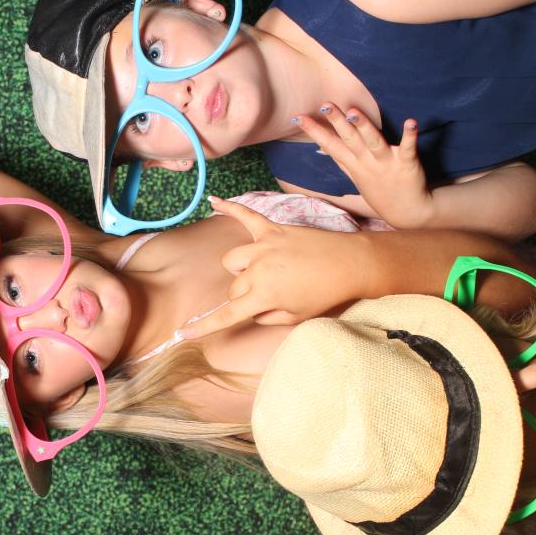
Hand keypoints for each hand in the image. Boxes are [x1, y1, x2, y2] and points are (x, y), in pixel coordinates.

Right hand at [180, 197, 365, 339]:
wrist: (351, 263)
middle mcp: (258, 270)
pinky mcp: (273, 229)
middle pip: (233, 287)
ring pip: (233, 260)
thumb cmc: (325, 293)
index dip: (204, 326)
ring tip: (262, 271)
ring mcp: (264, 247)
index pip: (227, 314)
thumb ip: (267, 317)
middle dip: (244, 295)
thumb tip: (251, 309)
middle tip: (272, 295)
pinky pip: (246, 215)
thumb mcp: (296, 317)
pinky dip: (230, 208)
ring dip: (241, 269)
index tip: (184, 333)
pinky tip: (213, 201)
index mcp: (264, 295)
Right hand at [293, 103, 431, 226]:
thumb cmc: (380, 191)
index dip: (314, 131)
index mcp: (354, 164)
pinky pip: (408, 148)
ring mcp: (386, 163)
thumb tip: (323, 147)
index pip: (330, 145)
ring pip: (373, 142)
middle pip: (349, 139)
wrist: (407, 212)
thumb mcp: (355, 176)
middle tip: (326, 105)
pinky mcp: (407, 164)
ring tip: (353, 112)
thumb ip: (341, 159)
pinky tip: (411, 122)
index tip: (298, 118)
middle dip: (337, 122)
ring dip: (364, 126)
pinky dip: (409, 136)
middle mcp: (366, 162)